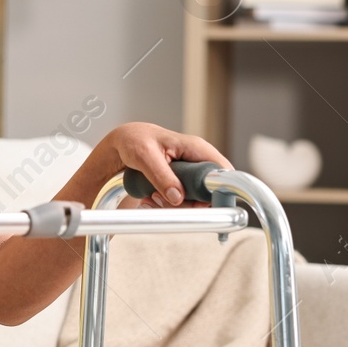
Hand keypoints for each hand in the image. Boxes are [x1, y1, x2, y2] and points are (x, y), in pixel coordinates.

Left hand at [101, 122, 232, 207]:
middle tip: (162, 198)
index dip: (218, 191)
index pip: (223, 171)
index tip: (198, 204)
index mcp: (196, 148)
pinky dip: (166, 204)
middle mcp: (197, 161)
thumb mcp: (145, 156)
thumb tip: (178, 197)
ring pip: (195, 201)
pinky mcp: (182, 183)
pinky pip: (182, 201)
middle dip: (187, 203)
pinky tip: (150, 197)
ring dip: (173, 205)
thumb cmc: (135, 141)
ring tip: (151, 196)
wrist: (124, 143)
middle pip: (208, 193)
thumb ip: (162, 176)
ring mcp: (191, 173)